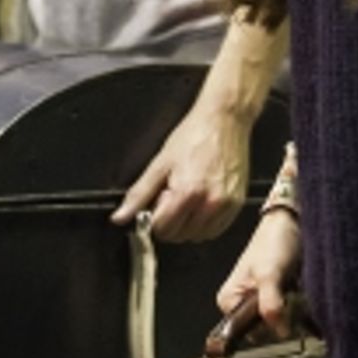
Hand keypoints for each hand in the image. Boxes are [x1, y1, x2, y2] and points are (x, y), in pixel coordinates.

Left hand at [112, 103, 250, 242]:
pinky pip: (216, 230)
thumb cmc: (193, 136)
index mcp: (187, 193)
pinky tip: (201, 203)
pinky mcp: (237, 205)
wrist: (224, 121)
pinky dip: (205, 224)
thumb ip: (139, 194)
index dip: (155, 217)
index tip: (159, 201)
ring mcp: (226, 206)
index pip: (162, 229)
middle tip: (174, 196)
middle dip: (171, 221)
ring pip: (198, 236)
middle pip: (180, 235)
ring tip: (189, 198)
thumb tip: (120, 217)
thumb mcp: (160, 163)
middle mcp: (209, 203)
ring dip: (188, 225)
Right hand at [216, 209, 302, 334]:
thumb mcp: (270, 273)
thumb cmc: (274, 241)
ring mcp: (259, 302)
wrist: (292, 222)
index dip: (268, 326)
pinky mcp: (277, 298)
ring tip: (295, 289)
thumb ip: (270, 304)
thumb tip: (279, 331)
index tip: (281, 308)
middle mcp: (241, 304)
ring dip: (292, 312)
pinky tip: (300, 292)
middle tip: (290, 294)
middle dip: (282, 317)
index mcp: (229, 300)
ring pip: (278, 323)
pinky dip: (298, 308)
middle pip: (264, 330)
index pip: (248, 333)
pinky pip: (288, 314)